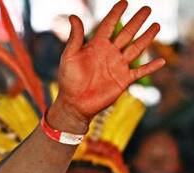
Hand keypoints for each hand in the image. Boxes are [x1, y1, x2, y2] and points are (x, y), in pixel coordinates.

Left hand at [52, 1, 164, 132]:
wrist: (74, 104)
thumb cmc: (68, 80)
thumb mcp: (69, 56)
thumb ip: (74, 37)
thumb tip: (73, 16)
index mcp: (96, 46)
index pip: (108, 25)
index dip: (116, 13)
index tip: (124, 2)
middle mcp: (109, 53)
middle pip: (127, 33)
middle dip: (137, 21)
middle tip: (147, 8)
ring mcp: (118, 66)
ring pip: (136, 48)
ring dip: (146, 38)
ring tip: (156, 25)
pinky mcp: (123, 80)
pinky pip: (140, 72)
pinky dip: (151, 67)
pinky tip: (161, 61)